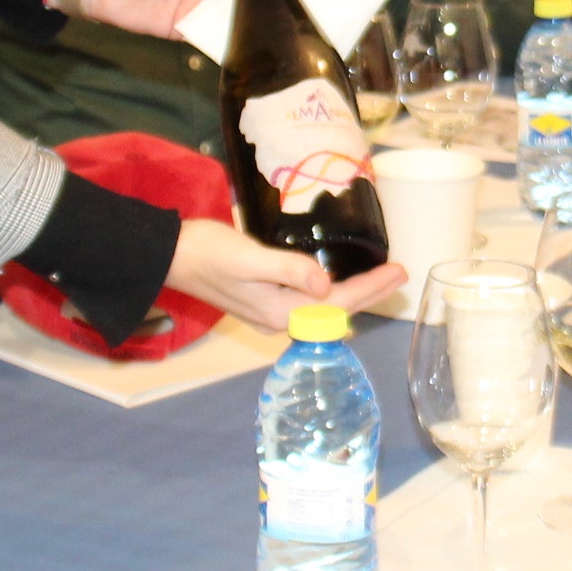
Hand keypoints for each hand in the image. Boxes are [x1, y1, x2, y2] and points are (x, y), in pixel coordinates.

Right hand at [167, 220, 400, 333]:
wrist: (170, 255)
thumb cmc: (208, 251)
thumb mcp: (251, 257)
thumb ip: (290, 270)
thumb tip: (327, 285)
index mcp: (279, 311)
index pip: (337, 302)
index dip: (371, 287)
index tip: (398, 271)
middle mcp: (278, 319)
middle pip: (335, 309)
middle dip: (370, 292)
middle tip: (400, 274)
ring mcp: (270, 313)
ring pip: (324, 308)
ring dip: (354, 294)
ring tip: (381, 279)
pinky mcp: (263, 302)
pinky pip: (309, 303)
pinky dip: (332, 294)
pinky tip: (339, 284)